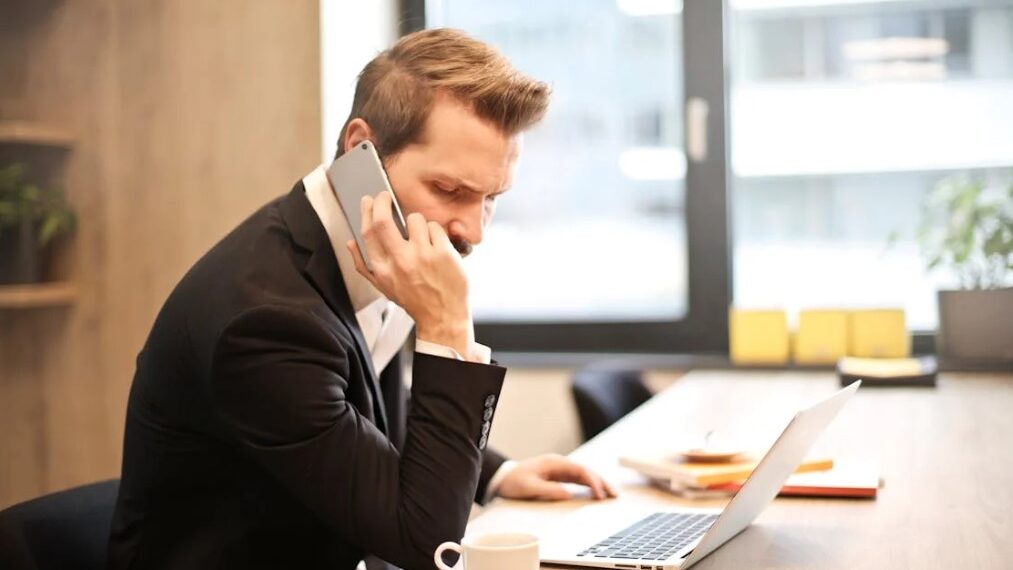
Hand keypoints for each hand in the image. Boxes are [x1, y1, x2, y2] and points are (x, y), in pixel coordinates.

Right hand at [348, 192, 473, 356]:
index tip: (369, 201)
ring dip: (417, 222)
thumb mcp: (383, 287)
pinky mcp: (442, 253)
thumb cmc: (413, 300)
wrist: (442, 317)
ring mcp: (422, 256)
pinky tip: (437, 246)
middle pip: (383, 220)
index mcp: (382, 270)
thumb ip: (363, 265)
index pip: (368, 233)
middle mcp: (399, 261)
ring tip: (422, 236)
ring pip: (415, 219)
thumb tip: (350, 243)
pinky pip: (435, 227)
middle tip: (385, 195)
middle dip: (382, 202)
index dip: (367, 212)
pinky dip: (435, 232)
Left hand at [496, 454, 617, 500]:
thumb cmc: (513, 481)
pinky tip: (596, 493)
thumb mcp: (529, 487)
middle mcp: (559, 464)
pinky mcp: (558, 477)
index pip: (580, 470)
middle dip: (601, 482)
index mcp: (554, 463)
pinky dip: (589, 486)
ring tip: (610, 495)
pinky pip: (577, 480)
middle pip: (586, 471)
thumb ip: (548, 490)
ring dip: (597, 484)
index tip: (599, 494)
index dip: (592, 482)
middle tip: (614, 495)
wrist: (502, 478)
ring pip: (584, 475)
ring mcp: (559, 470)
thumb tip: (568, 494)